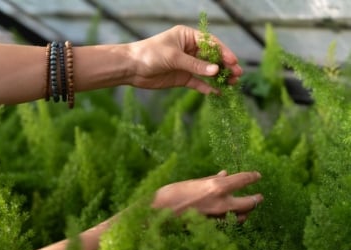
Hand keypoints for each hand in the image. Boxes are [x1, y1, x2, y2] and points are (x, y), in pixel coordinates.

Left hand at [127, 25, 242, 93]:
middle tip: (238, 74)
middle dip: (225, 66)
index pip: (211, 43)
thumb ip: (195, 65)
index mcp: (188, 37)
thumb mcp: (174, 57)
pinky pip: (198, 82)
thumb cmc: (150, 54)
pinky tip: (217, 93)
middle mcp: (189, 50)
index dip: (223, 52)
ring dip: (219, 77)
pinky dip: (207, 87)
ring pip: (207, 71)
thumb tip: (216, 71)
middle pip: (212, 58)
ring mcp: (187, 64)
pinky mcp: (182, 78)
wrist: (132, 68)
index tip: (233, 62)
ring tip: (232, 83)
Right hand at [152, 170, 262, 221]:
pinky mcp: (213, 228)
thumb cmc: (173, 193)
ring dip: (246, 213)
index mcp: (217, 187)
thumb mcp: (193, 182)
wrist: (159, 214)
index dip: (252, 177)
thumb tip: (226, 174)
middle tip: (260, 197)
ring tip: (246, 209)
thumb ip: (212, 180)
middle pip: (249, 203)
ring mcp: (218, 218)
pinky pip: (229, 224)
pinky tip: (231, 217)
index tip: (257, 176)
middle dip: (256, 200)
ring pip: (241, 217)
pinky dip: (232, 220)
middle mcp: (221, 203)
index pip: (243, 180)